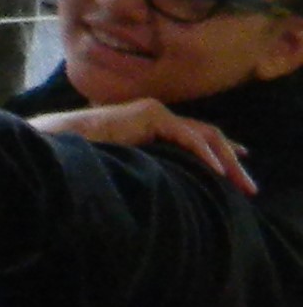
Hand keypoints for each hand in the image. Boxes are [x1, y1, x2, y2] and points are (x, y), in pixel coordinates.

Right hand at [31, 96, 257, 192]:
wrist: (57, 144)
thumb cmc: (82, 158)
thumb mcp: (124, 167)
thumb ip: (144, 170)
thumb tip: (159, 194)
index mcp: (147, 126)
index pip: (193, 136)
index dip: (218, 151)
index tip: (236, 167)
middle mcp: (154, 115)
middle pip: (206, 136)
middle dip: (231, 160)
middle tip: (248, 186)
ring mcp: (153, 112)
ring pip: (204, 135)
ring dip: (227, 160)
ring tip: (240, 184)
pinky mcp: (151, 114)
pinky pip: (188, 136)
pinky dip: (205, 154)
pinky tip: (216, 173)